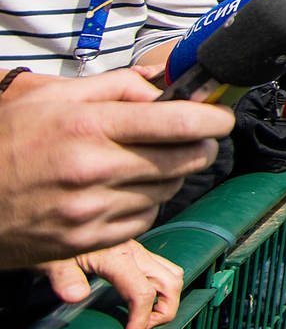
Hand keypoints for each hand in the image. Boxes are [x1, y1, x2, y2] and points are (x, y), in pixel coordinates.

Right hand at [0, 72, 230, 267]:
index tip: (221, 116)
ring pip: (170, 189)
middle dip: (202, 145)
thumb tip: (163, 89)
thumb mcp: (50, 97)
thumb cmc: (8, 142)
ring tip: (147, 161)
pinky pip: (147, 217)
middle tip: (198, 136)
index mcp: (88, 128)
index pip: (178, 123)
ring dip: (172, 174)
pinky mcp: (91, 241)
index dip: (213, 119)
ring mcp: (93, 211)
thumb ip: (114, 87)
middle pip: (186, 158)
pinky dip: (147, 202)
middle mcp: (95, 170)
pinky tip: (125, 189)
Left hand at [39, 240, 183, 328]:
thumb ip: (65, 278)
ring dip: (168, 300)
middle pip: (170, 284)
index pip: (143, 293)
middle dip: (164, 313)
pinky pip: (164, 268)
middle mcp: (135, 252)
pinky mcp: (138, 251)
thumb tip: (76, 297)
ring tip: (145, 317)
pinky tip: (143, 299)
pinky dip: (164, 288)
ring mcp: (139, 250)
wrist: (56, 221)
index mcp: (117, 256)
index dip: (141, 321)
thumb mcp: (52, 260)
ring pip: (173, 275)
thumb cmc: (52, 243)